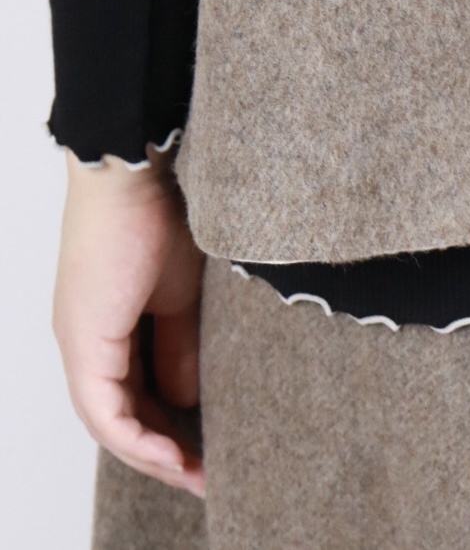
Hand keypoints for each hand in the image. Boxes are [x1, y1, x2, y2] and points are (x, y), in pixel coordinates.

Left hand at [52, 145, 206, 499]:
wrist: (140, 172)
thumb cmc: (167, 215)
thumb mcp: (185, 296)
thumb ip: (182, 347)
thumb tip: (189, 398)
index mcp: (110, 326)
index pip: (135, 394)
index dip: (171, 428)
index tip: (211, 450)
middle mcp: (87, 341)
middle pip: (120, 417)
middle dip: (164, 453)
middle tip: (207, 476)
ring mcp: (81, 342)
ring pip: (110, 422)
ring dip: (152, 455)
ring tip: (197, 476)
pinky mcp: (84, 339)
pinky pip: (105, 411)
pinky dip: (137, 439)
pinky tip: (172, 457)